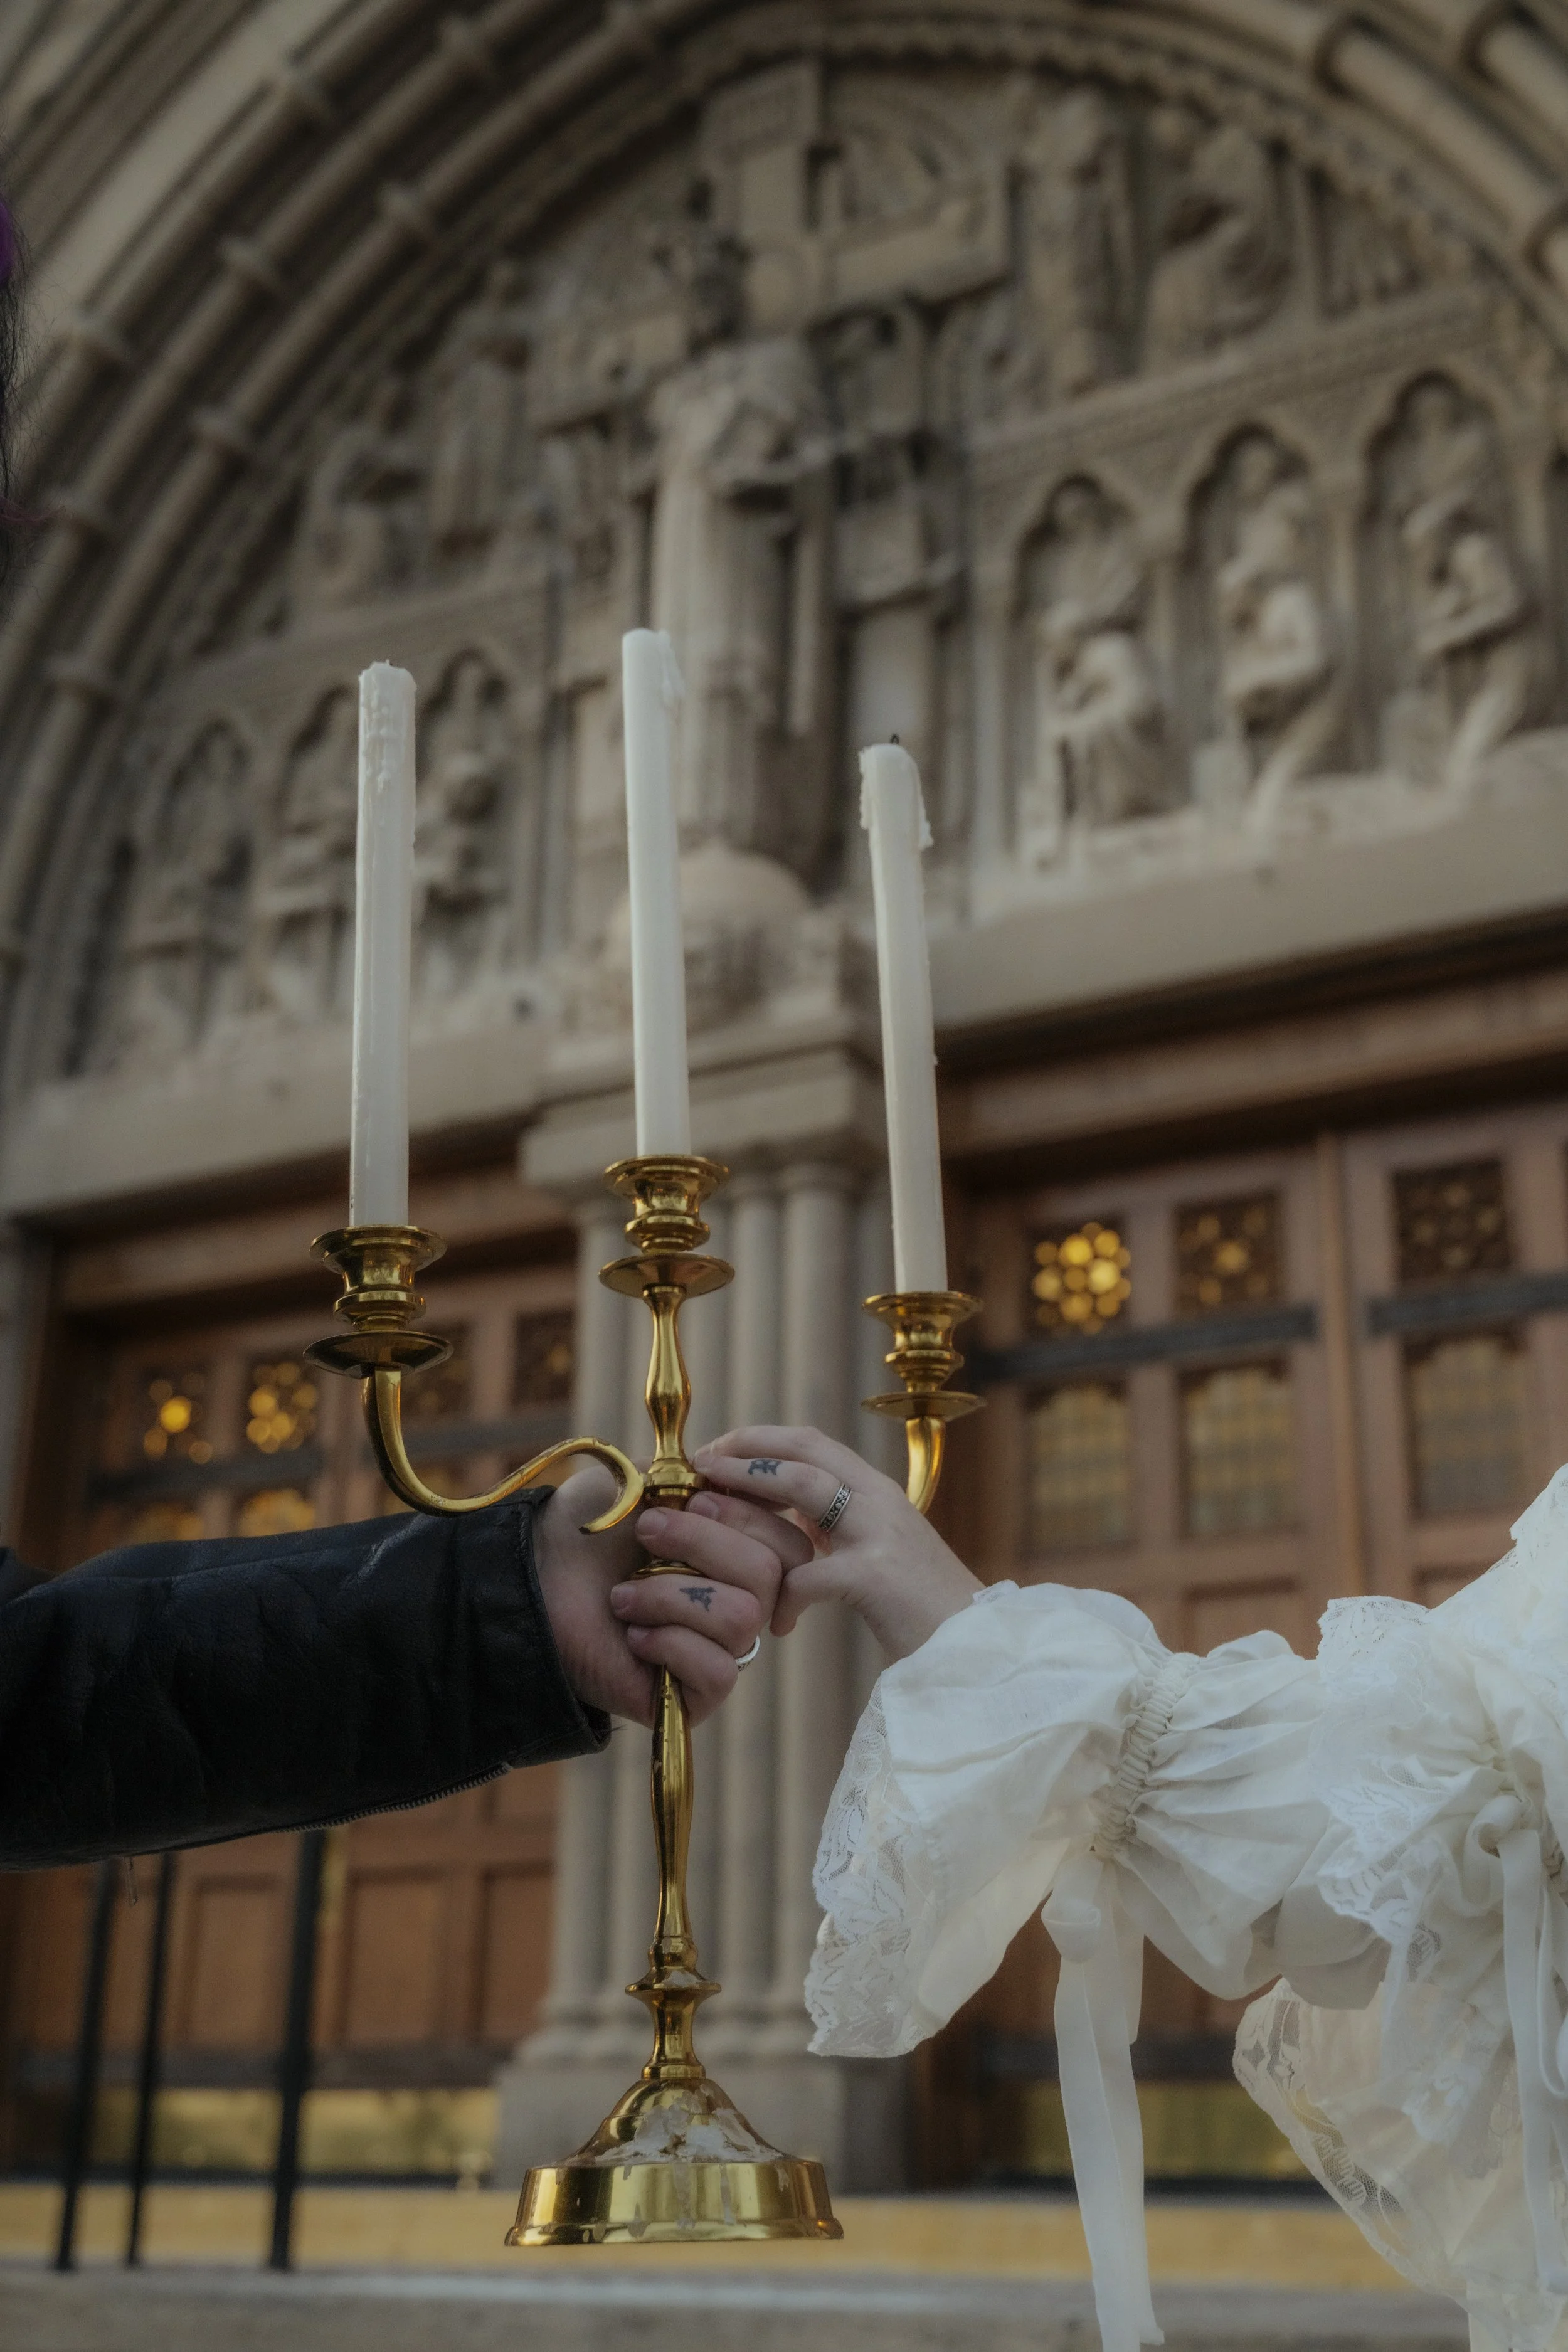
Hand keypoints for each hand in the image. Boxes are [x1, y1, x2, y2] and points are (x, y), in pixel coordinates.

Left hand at [534, 1464, 790, 1725]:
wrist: (532, 1582)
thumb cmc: (587, 1530)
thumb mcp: (645, 1482)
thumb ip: (700, 1478)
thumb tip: (747, 1485)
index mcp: (737, 1551)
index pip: (788, 1540)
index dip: (747, 1515)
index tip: (694, 1499)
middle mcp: (739, 1601)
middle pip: (770, 1574)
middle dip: (701, 1544)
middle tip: (645, 1535)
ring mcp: (721, 1649)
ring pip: (743, 1618)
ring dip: (671, 1595)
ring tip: (622, 1597)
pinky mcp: (697, 1694)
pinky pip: (720, 1670)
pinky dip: (670, 1644)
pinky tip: (633, 1637)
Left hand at [693, 1425, 978, 1660]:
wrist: (976, 1651)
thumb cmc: (924, 1610)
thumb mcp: (880, 1554)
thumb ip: (839, 1530)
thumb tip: (786, 1517)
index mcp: (876, 1491)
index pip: (810, 1441)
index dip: (759, 1439)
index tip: (717, 1452)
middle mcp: (879, 1499)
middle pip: (802, 1448)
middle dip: (744, 1450)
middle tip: (699, 1465)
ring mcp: (880, 1533)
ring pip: (802, 1487)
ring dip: (747, 1497)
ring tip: (706, 1514)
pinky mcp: (878, 1576)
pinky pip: (810, 1574)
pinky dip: (784, 1596)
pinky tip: (776, 1621)